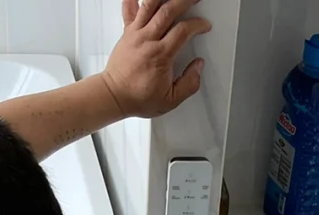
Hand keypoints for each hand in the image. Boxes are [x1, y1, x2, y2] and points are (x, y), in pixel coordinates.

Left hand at [101, 0, 210, 118]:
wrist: (114, 96)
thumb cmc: (137, 98)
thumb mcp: (171, 100)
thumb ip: (189, 84)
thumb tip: (198, 67)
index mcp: (160, 55)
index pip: (183, 30)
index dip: (197, 24)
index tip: (204, 26)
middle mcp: (147, 40)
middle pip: (168, 10)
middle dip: (185, 1)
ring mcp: (135, 34)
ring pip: (149, 5)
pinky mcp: (126, 33)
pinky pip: (128, 10)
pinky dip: (132, 0)